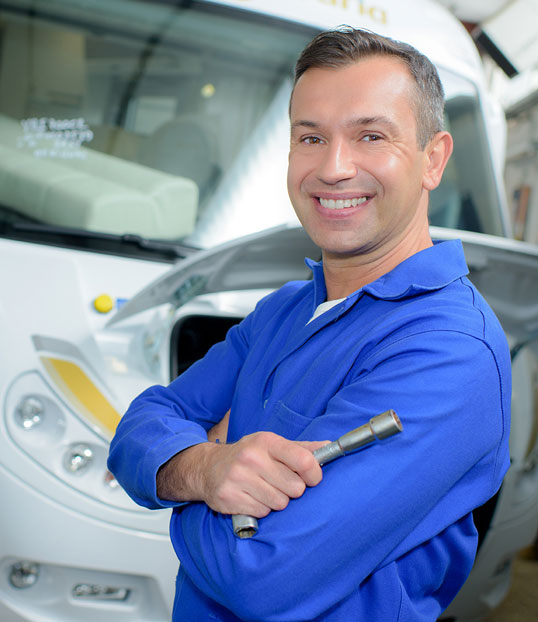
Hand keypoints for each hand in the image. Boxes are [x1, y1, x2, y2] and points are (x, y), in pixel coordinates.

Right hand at [157, 432, 327, 516]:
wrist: (208, 467)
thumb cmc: (248, 456)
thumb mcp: (272, 445)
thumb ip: (302, 448)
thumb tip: (329, 447)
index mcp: (266, 441)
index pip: (304, 460)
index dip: (314, 474)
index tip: (312, 479)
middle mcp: (251, 457)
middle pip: (295, 488)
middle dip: (291, 490)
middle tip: (279, 483)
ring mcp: (238, 477)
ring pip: (279, 503)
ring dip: (276, 501)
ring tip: (263, 490)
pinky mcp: (228, 497)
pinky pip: (262, 512)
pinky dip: (260, 509)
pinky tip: (251, 497)